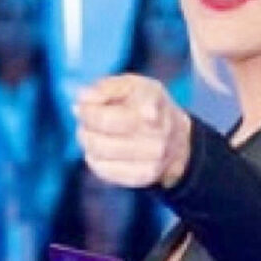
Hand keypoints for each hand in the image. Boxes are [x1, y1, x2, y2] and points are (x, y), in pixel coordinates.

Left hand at [74, 74, 191, 188]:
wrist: (177, 135)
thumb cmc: (145, 104)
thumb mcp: (130, 84)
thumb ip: (104, 88)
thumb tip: (83, 101)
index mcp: (152, 102)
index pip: (109, 117)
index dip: (91, 114)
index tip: (84, 107)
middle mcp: (159, 132)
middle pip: (100, 139)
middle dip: (86, 128)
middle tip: (84, 121)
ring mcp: (155, 157)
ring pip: (102, 156)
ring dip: (89, 144)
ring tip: (91, 134)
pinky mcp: (146, 176)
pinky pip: (107, 172)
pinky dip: (96, 161)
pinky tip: (99, 151)